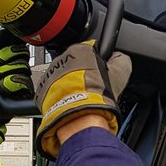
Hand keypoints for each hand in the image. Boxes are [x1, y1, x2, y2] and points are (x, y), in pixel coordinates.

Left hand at [33, 41, 130, 157]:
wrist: (80, 116)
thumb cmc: (98, 94)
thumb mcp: (121, 70)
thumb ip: (119, 57)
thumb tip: (117, 56)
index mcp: (80, 49)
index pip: (91, 49)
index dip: (99, 62)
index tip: (102, 73)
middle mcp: (62, 58)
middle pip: (75, 63)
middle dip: (83, 73)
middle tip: (93, 87)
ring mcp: (50, 74)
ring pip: (63, 76)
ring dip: (71, 83)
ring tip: (82, 96)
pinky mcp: (43, 89)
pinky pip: (53, 89)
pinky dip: (61, 94)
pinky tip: (71, 101)